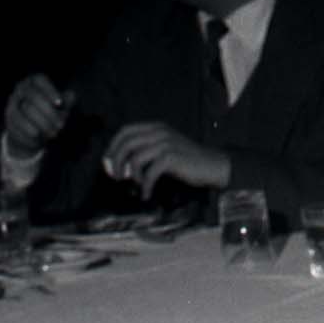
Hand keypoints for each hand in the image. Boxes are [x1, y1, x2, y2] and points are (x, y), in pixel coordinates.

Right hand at [3, 74, 73, 154]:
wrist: (32, 133)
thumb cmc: (49, 116)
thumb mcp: (60, 109)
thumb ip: (66, 102)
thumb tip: (72, 95)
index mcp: (35, 83)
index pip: (40, 80)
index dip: (50, 91)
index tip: (60, 103)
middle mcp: (22, 89)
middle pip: (35, 96)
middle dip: (50, 113)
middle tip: (61, 126)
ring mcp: (14, 101)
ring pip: (28, 109)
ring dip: (44, 124)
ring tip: (53, 134)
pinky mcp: (10, 115)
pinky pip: (20, 122)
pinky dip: (33, 130)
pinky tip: (39, 136)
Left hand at [101, 122, 231, 198]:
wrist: (214, 165)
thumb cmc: (190, 161)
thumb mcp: (167, 148)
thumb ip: (149, 149)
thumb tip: (125, 162)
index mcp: (155, 127)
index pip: (126, 131)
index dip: (113, 146)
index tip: (109, 162)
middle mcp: (158, 132)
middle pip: (127, 143)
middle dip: (117, 161)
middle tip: (116, 176)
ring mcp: (165, 144)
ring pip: (136, 157)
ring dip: (131, 174)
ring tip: (136, 185)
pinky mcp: (172, 158)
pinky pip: (150, 172)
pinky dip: (145, 185)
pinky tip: (146, 194)